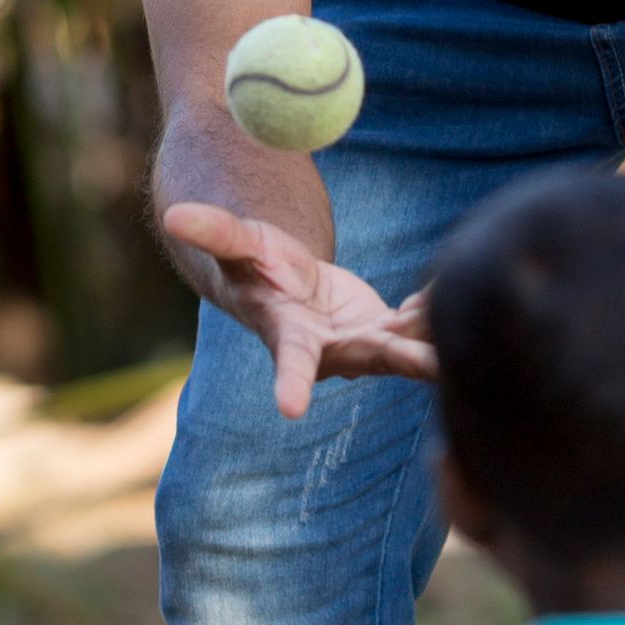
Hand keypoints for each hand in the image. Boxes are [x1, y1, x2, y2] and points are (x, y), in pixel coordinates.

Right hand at [163, 200, 436, 419]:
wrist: (284, 286)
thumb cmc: (254, 266)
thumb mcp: (239, 245)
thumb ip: (214, 231)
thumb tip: (173, 215)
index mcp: (290, 336)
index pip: (291, 362)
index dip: (291, 383)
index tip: (290, 409)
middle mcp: (330, 352)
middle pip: (372, 357)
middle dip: (405, 361)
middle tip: (439, 365)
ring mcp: (361, 345)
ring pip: (406, 346)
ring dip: (431, 334)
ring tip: (451, 306)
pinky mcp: (384, 334)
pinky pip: (417, 327)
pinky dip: (431, 308)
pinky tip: (437, 289)